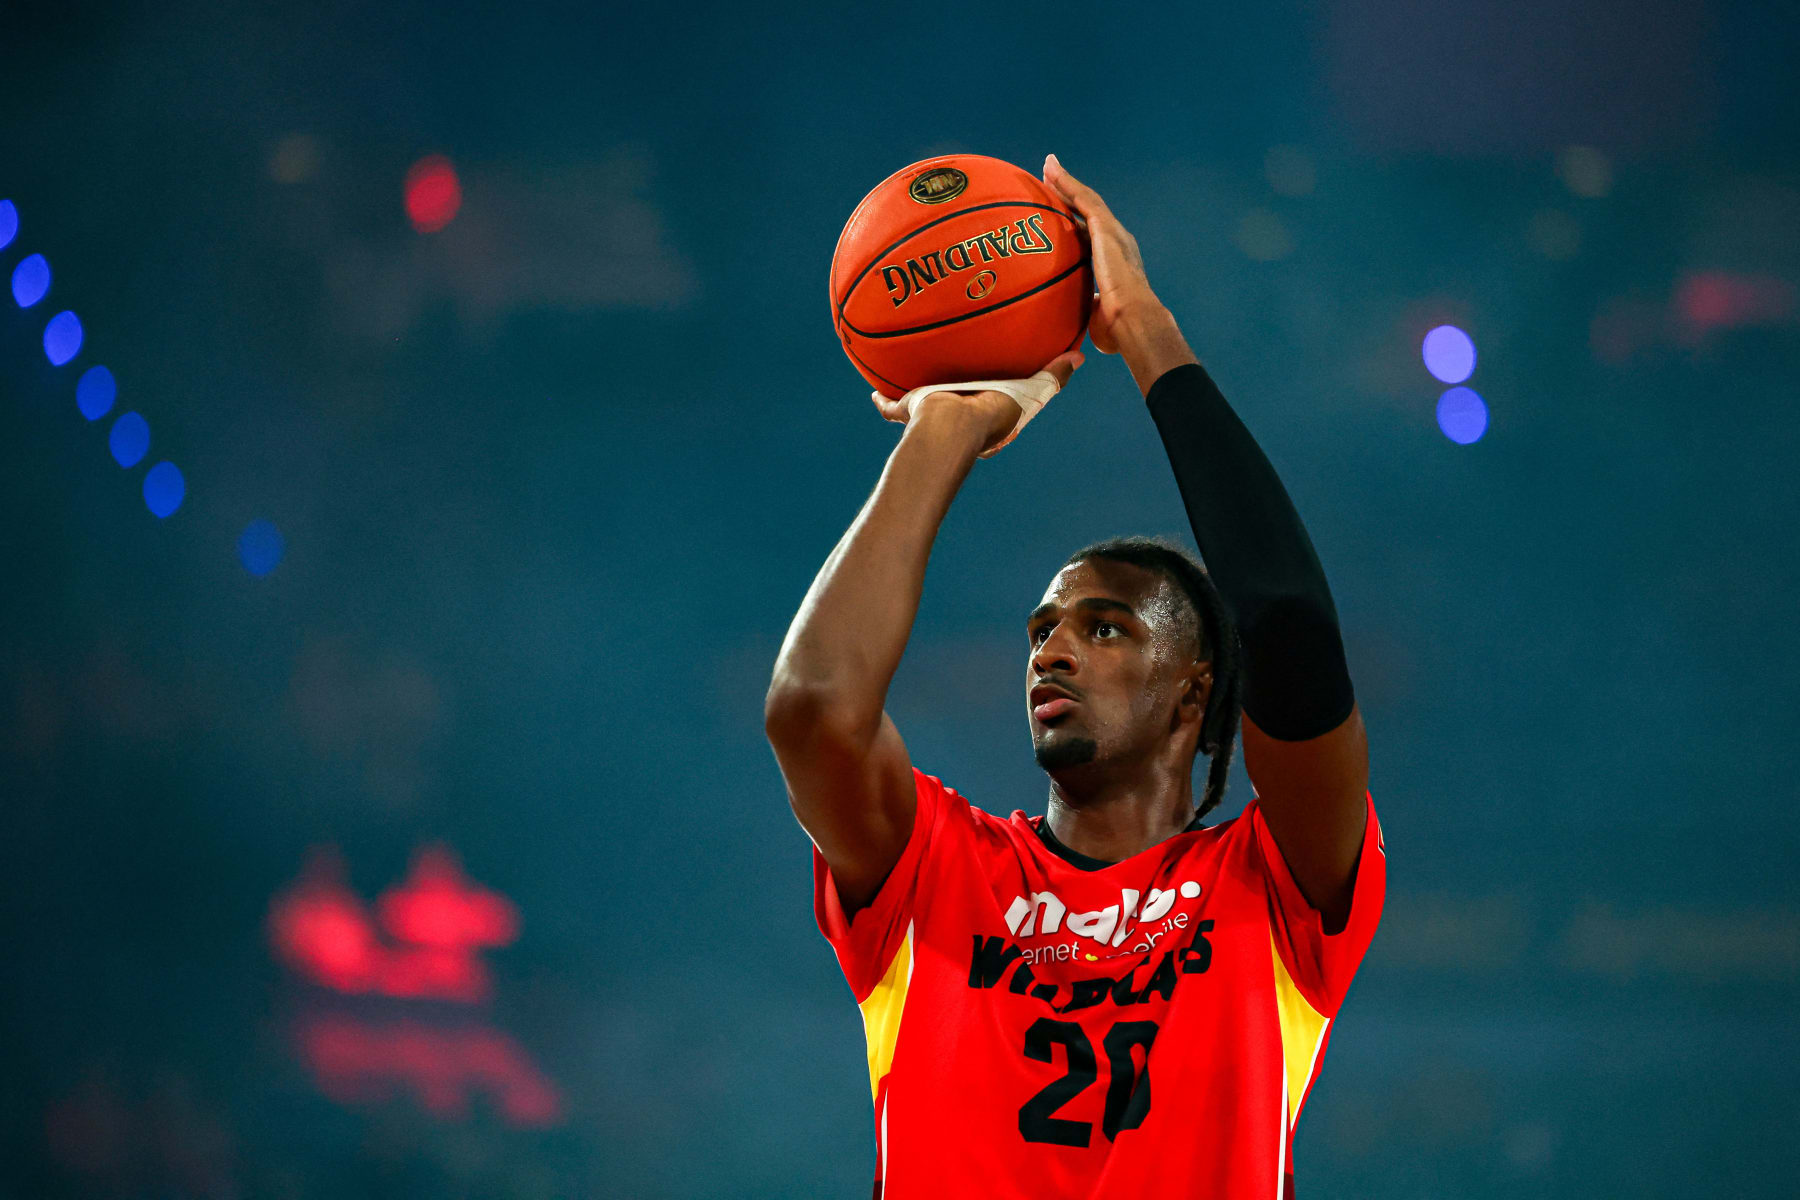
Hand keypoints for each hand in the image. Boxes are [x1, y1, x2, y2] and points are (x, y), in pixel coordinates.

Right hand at [869, 349, 1083, 453]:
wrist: (952, 426)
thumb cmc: (991, 412)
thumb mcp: (1030, 390)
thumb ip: (1052, 376)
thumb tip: (1079, 356)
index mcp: (985, 418)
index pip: (992, 405)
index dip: (995, 396)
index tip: (997, 385)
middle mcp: (958, 418)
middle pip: (956, 402)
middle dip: (954, 394)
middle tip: (956, 377)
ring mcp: (932, 417)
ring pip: (923, 406)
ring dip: (918, 398)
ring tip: (913, 380)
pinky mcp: (911, 411)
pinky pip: (892, 408)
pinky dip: (883, 402)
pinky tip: (874, 392)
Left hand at [1041, 154, 1159, 354]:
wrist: (1133, 320)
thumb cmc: (1118, 329)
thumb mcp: (1096, 315)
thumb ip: (1086, 311)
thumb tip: (1072, 329)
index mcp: (1114, 260)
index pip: (1091, 234)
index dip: (1075, 220)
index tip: (1060, 212)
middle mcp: (1116, 241)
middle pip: (1088, 210)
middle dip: (1070, 193)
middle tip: (1050, 178)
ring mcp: (1112, 232)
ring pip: (1085, 199)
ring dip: (1066, 182)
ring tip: (1048, 166)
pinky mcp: (1106, 228)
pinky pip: (1083, 200)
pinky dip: (1067, 183)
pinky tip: (1052, 171)